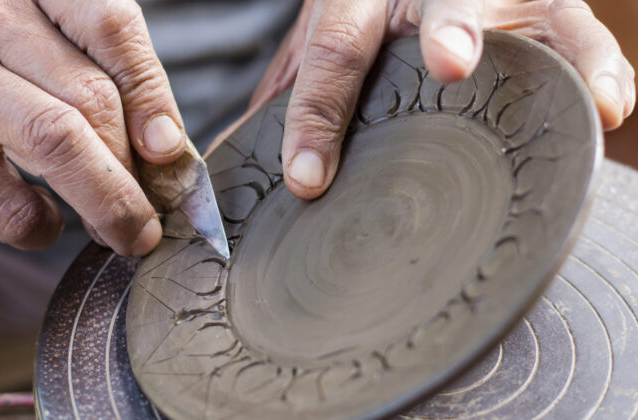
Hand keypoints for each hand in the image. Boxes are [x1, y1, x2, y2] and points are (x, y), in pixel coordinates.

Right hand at [0, 0, 187, 255]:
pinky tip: (41, 224)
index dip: (154, 96)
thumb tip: (165, 152)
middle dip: (137, 170)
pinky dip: (43, 228)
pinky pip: (11, 204)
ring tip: (128, 234)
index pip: (112, 28)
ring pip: (59, 145)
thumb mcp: (22, 43)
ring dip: (110, 204)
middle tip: (153, 212)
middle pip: (93, 98)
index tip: (169, 152)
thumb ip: (89, 79)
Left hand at [238, 0, 635, 199]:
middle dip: (449, 28)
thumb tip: (228, 162)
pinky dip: (599, 68)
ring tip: (583, 98)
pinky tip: (611, 107)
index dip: (317, 117)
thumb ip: (290, 97)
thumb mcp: (316, 44)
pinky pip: (579, 31)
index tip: (306, 180)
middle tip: (451, 62)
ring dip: (556, 53)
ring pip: (533, 12)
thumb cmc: (359, 15)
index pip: (334, 53)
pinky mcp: (541, 5)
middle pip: (439, 1)